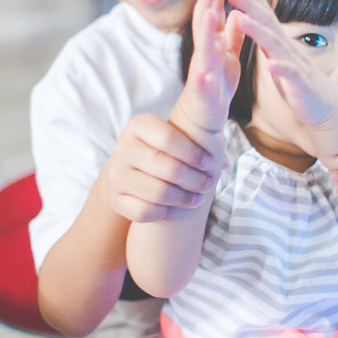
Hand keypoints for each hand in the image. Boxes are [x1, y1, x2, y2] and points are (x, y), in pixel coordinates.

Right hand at [103, 113, 221, 223]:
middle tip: (207, 185)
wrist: (130, 174)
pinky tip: (171, 208)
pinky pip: (143, 211)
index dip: (193, 153)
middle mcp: (123, 147)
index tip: (208, 162)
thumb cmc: (164, 153)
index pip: (169, 137)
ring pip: (158, 192)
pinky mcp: (114, 198)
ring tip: (197, 198)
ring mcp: (116, 174)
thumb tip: (223, 161)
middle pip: (167, 166)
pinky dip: (162, 212)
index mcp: (139, 125)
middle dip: (194, 179)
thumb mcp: (177, 138)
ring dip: (183, 198)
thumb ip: (201, 140)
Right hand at [177, 0, 242, 132]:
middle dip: (208, 3)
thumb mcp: (228, 56)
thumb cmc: (216, 85)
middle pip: (205, 24)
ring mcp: (202, 71)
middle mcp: (205, 53)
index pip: (213, 14)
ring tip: (209, 14)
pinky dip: (202, 74)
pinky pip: (202, 82)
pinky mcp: (203, 92)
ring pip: (202, 49)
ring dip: (205, 32)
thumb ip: (232, 34)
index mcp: (213, 44)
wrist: (204, 118)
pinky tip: (203, 68)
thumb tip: (236, 11)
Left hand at [228, 0, 337, 128]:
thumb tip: (255, 23)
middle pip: (267, 23)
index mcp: (279, 44)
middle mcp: (288, 49)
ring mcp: (294, 65)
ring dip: (257, 31)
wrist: (325, 106)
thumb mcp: (279, 57)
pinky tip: (270, 65)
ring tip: (240, 18)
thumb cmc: (298, 82)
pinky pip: (289, 75)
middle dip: (250, 6)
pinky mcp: (299, 84)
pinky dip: (280, 69)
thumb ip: (268, 41)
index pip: (267, 17)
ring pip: (274, 45)